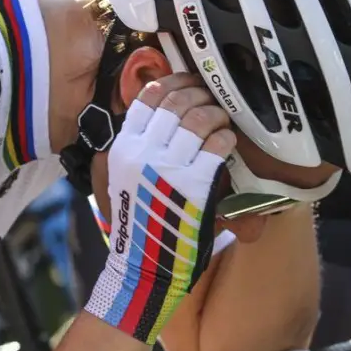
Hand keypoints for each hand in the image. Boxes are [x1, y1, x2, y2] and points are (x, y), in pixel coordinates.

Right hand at [84, 73, 234, 344]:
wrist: (143, 269)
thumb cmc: (139, 223)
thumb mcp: (124, 179)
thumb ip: (137, 147)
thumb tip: (163, 110)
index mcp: (121, 149)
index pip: (146, 99)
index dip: (172, 83)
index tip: (188, 81)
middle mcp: (140, 153)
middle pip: (175, 102)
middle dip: (199, 94)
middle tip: (213, 99)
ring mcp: (166, 168)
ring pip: (198, 119)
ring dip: (216, 114)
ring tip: (223, 121)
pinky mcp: (193, 186)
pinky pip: (216, 146)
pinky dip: (226, 138)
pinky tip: (229, 142)